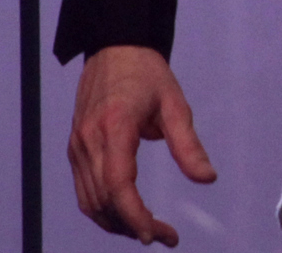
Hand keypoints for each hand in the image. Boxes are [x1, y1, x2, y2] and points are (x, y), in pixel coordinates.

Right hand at [68, 45, 216, 244]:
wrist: (114, 48)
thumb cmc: (148, 74)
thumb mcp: (175, 105)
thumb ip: (189, 144)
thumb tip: (207, 178)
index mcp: (116, 127)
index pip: (119, 184)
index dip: (135, 215)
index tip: (155, 235)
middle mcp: (89, 141)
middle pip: (104, 200)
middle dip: (132, 226)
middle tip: (164, 237)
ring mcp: (78, 146)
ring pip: (90, 201)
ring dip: (116, 223)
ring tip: (148, 231)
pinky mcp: (75, 149)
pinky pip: (84, 190)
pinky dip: (103, 210)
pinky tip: (126, 216)